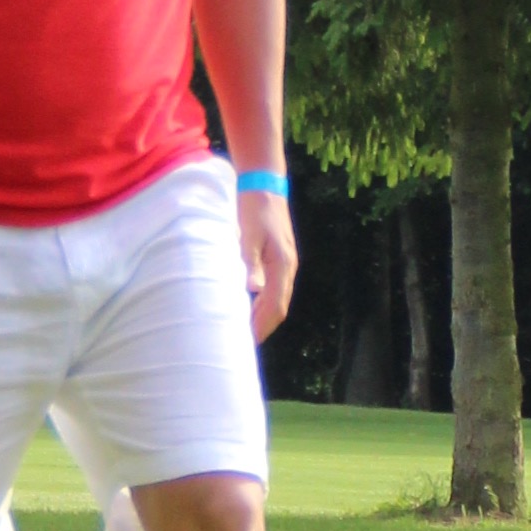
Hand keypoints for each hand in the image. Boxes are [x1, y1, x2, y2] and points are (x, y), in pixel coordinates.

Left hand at [238, 183, 296, 341]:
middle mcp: (288, 268)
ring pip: (278, 300)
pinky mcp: (280, 260)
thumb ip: (249, 263)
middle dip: (263, 327)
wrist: (264, 186)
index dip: (261, 326)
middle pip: (279, 308)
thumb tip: (253, 291)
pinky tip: (248, 307)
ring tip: (244, 331)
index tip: (245, 341)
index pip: (275, 306)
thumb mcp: (247, 235)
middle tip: (242, 344)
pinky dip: (263, 304)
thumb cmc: (253, 209)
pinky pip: (275, 289)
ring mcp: (286, 264)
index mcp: (282, 264)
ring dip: (263, 317)